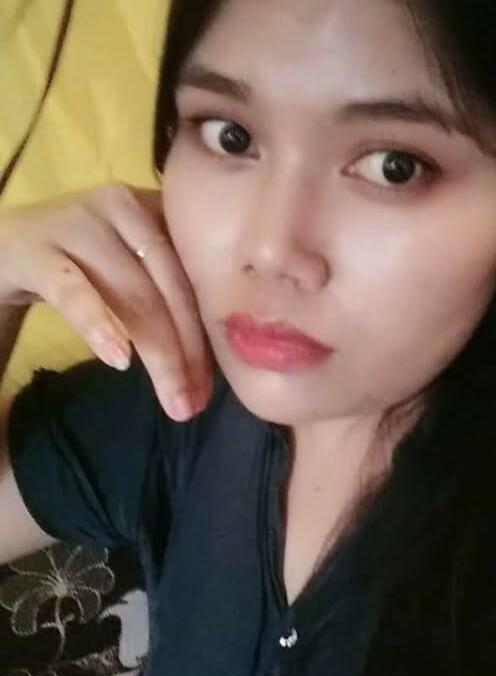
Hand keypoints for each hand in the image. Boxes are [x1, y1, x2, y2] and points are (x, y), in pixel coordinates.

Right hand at [0, 183, 213, 420]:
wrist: (4, 243)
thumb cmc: (85, 260)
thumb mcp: (134, 261)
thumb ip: (175, 289)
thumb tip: (226, 353)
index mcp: (157, 208)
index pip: (199, 273)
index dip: (214, 330)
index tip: (221, 381)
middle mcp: (123, 206)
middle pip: (172, 287)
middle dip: (190, 351)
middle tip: (197, 402)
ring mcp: (78, 224)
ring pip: (134, 295)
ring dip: (160, 355)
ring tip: (175, 401)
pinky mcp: (38, 251)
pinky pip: (74, 293)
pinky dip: (99, 326)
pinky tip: (120, 360)